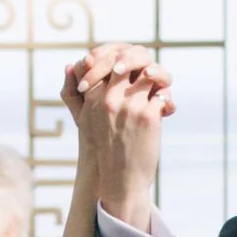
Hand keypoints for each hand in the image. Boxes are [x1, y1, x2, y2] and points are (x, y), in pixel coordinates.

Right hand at [61, 46, 173, 224]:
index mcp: (93, 96)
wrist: (119, 179)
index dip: (120, 58)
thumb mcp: (84, 119)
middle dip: (141, 61)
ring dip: (158, 79)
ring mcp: (130, 106)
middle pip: (129, 59)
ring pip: (149, 73)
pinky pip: (162, 94)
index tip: (130, 68)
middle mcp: (110, 98)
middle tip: (148, 70)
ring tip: (159, 89)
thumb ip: (74, 93)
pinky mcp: (149, 116)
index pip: (106, 59)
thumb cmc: (103, 147)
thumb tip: (70, 64)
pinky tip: (166, 110)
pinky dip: (166, 99)